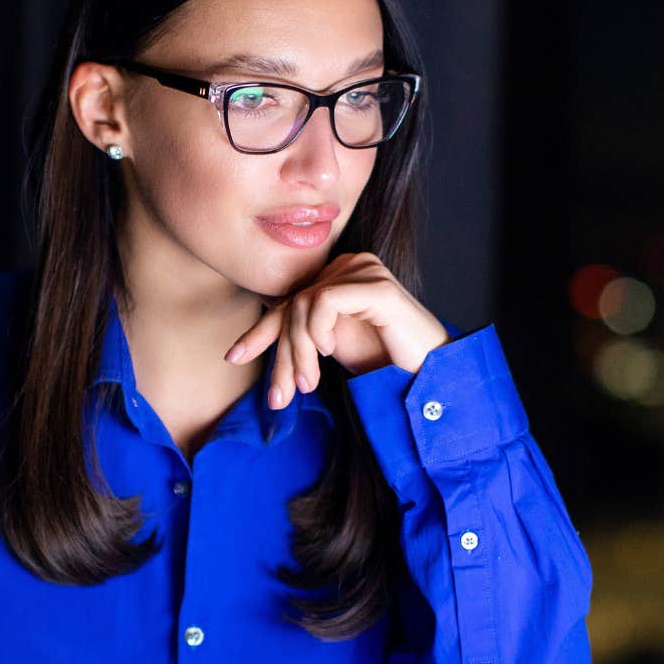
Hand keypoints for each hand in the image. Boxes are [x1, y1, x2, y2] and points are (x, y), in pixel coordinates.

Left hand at [226, 252, 449, 405]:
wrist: (429, 377)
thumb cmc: (385, 365)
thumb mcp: (330, 350)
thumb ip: (299, 337)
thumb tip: (246, 346)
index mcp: (340, 277)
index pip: (290, 302)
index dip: (261, 332)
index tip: (234, 357)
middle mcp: (351, 266)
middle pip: (294, 305)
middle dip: (283, 354)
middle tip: (282, 396)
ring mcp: (366, 272)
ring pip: (304, 305)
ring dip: (298, 352)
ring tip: (308, 384)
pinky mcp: (377, 286)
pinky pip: (325, 301)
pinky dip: (317, 331)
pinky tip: (329, 352)